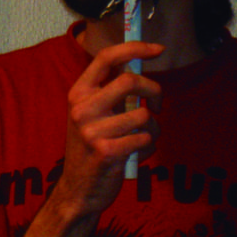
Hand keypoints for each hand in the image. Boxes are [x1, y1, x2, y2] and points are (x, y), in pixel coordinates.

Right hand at [50, 40, 162, 224]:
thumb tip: (140, 65)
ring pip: (143, 115)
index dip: (134, 48)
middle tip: (158, 104)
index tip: (158, 49)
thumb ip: (110, 92)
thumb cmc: (92, 148)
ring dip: (153, 128)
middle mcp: (81, 108)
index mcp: (78, 93)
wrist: (78, 189)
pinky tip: (135, 154)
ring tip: (142, 138)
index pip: (105, 58)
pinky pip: (145, 139)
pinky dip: (148, 147)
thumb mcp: (91, 114)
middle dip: (154, 91)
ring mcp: (92, 130)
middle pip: (130, 81)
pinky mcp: (106, 151)